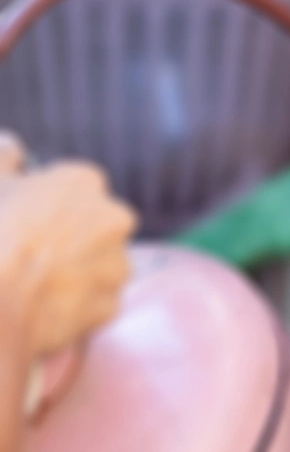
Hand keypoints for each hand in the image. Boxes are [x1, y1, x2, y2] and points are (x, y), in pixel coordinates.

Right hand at [0, 144, 136, 356]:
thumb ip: (4, 157)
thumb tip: (12, 142)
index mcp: (84, 182)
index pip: (75, 187)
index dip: (48, 204)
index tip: (27, 219)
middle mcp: (114, 217)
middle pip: (95, 225)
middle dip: (72, 237)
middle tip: (32, 253)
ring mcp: (117, 263)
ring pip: (100, 264)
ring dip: (78, 271)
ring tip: (36, 283)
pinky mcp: (112, 304)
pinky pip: (96, 301)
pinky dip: (76, 306)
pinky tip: (44, 308)